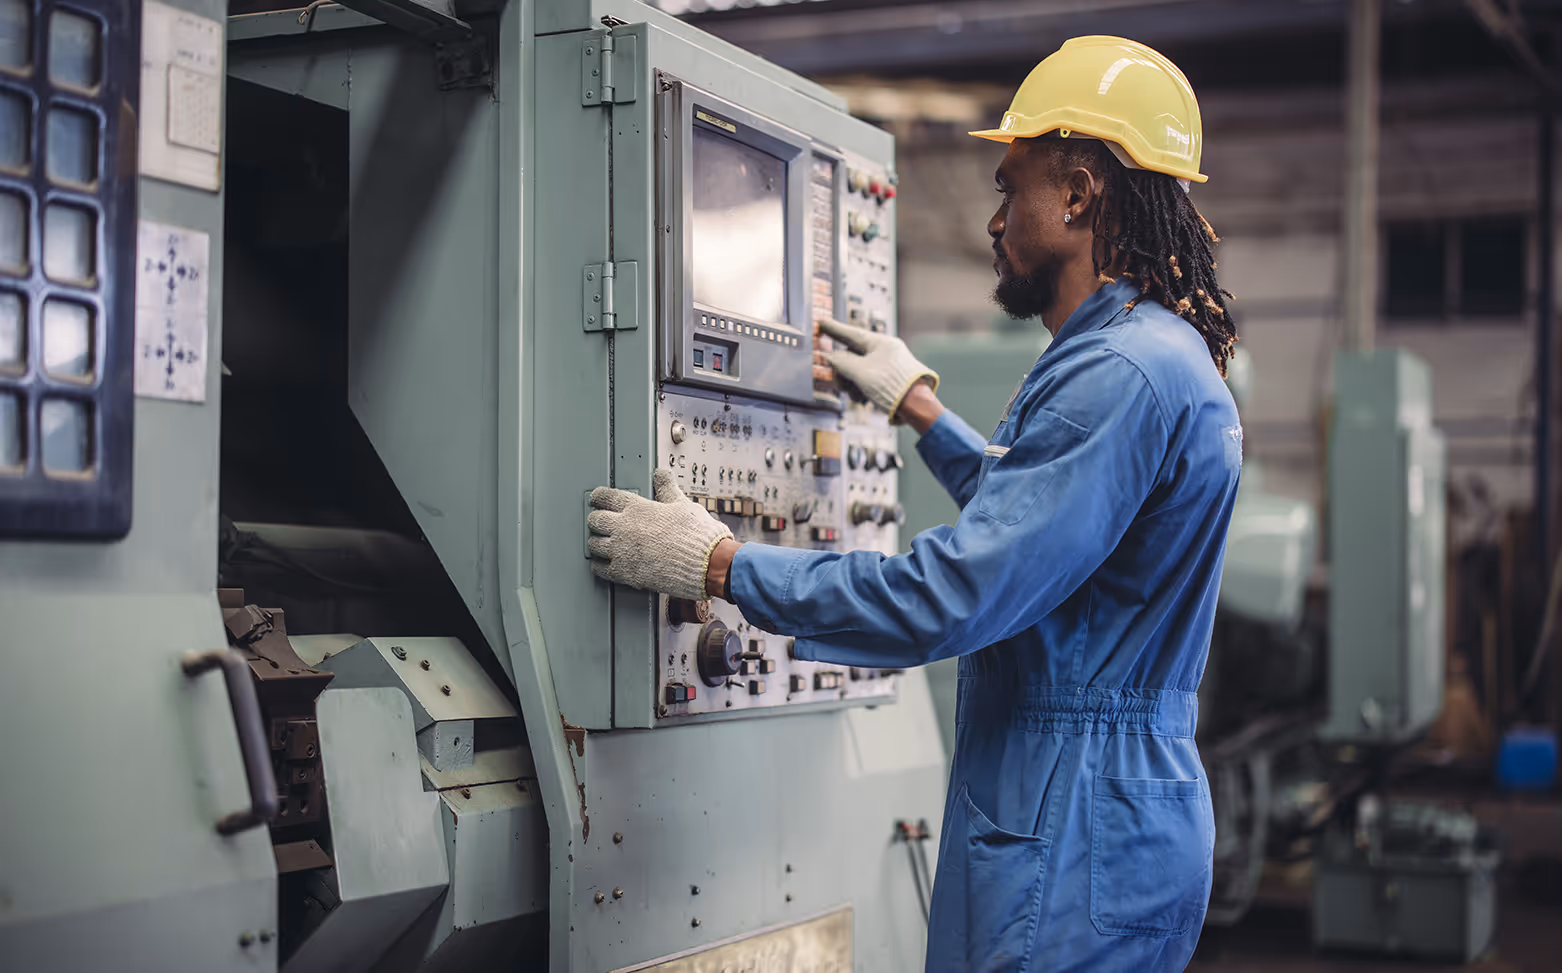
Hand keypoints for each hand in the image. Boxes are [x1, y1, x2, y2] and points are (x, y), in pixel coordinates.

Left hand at [588, 469, 733, 601]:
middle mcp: (624, 527)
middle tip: (600, 522)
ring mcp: (621, 551)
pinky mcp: (624, 573)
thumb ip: (667, 489)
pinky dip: (599, 566)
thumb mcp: (682, 504)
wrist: (705, 563)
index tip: (596, 498)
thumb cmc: (696, 534)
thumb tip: (662, 475)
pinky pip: (600, 568)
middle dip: (596, 520)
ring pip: (593, 544)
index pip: (606, 497)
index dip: (598, 497)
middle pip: (595, 520)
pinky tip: (603, 565)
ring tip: (602, 544)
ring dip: (597, 543)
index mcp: (637, 507)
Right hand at [818, 318, 938, 418]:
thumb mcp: (861, 373)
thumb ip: (842, 362)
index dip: (834, 329)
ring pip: (858, 370)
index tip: (822, 323)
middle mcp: (885, 352)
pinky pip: (867, 380)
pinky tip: (863, 400)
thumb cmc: (893, 387)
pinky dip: (861, 389)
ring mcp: (887, 366)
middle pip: (853, 356)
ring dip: (852, 384)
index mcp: (881, 343)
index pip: (852, 333)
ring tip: (856, 396)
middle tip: (840, 384)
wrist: (917, 407)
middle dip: (844, 372)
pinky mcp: (888, 380)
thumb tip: (829, 356)